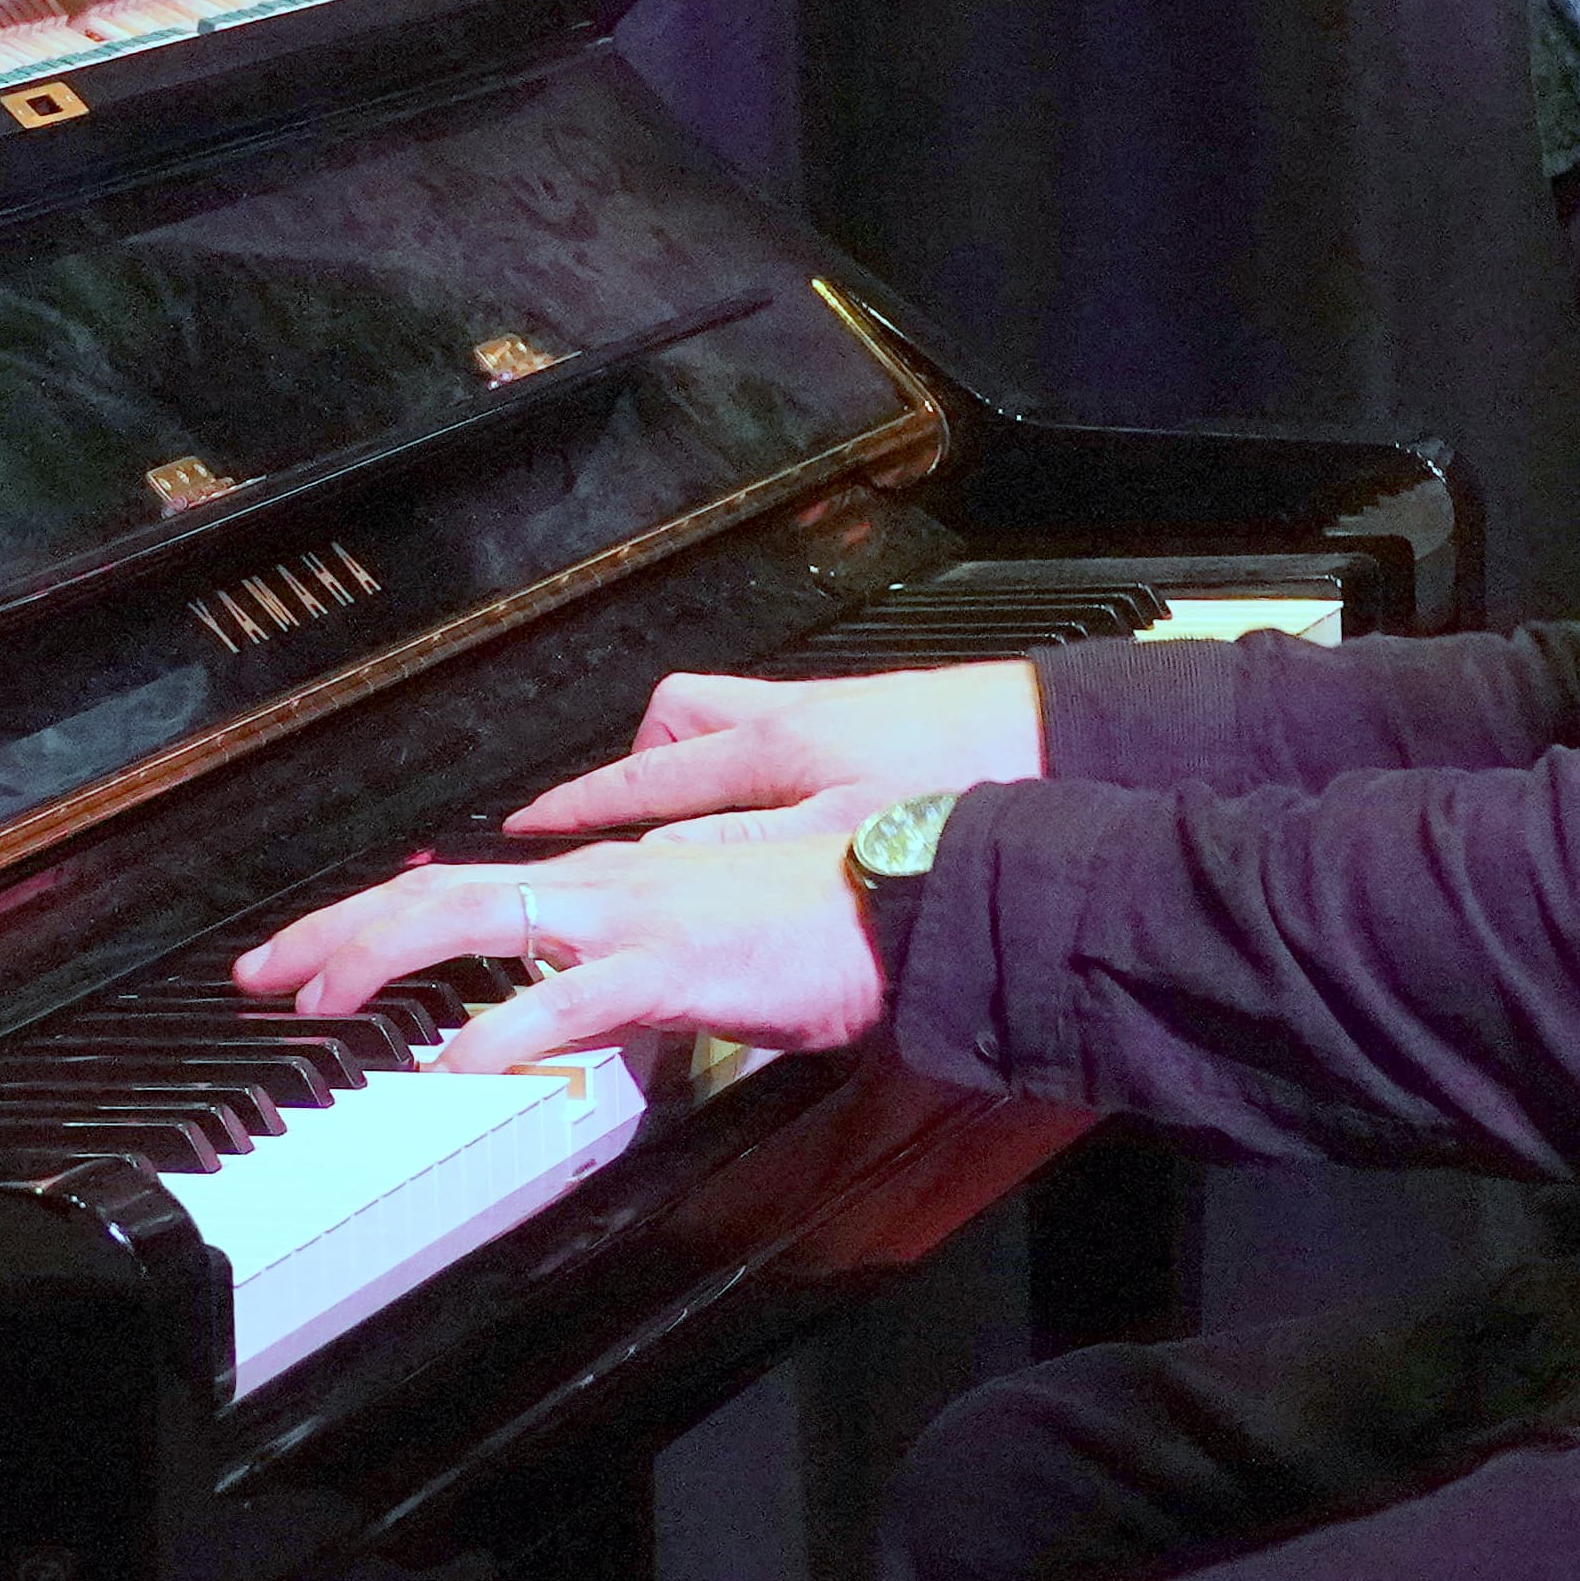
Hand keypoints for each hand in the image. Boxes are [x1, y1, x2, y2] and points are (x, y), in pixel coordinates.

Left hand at [232, 834, 886, 1070]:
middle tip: (260, 974)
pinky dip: (498, 1032)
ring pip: (479, 921)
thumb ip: (633, 972)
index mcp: (610, 879)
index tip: (311, 958)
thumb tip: (579, 1004)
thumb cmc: (827, 913)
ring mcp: (634, 918)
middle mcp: (605, 883)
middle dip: (336, 933)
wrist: (911, 897)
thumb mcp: (706, 939)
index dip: (378, 921)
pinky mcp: (674, 965)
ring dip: (384, 961)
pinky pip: (567, 998)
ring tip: (317, 1003)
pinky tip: (450, 1065)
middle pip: (440, 895)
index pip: (467, 888)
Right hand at [501, 663, 1045, 845]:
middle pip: (673, 726)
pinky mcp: (865, 722)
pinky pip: (770, 734)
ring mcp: (824, 715)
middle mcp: (785, 717)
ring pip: (721, 721)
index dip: (581, 806)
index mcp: (768, 747)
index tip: (526, 826)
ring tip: (687, 820)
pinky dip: (751, 771)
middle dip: (630, 773)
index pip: (647, 777)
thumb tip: (657, 865)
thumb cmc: (959, 779)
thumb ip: (740, 849)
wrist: (1053, 738)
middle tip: (606, 821)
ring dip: (691, 766)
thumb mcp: (837, 835)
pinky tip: (779, 806)